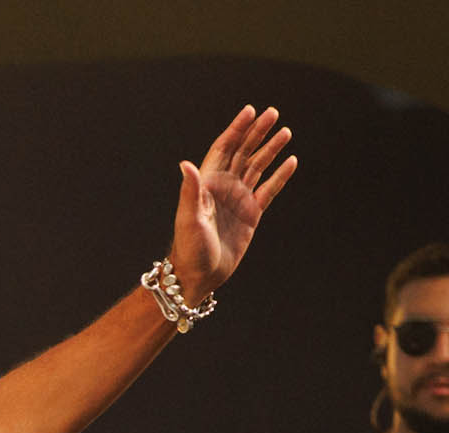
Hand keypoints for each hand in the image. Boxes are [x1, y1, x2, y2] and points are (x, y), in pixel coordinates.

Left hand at [167, 105, 296, 299]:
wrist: (199, 276)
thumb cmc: (189, 249)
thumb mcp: (188, 218)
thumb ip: (190, 190)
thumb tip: (186, 164)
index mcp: (207, 185)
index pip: (224, 149)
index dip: (236, 129)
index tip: (250, 111)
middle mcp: (223, 188)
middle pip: (243, 153)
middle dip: (257, 133)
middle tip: (273, 112)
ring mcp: (238, 200)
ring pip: (257, 167)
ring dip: (270, 149)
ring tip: (285, 132)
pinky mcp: (251, 215)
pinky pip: (269, 190)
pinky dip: (280, 176)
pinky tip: (291, 161)